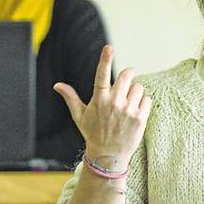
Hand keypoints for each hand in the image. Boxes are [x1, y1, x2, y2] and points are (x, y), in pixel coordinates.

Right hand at [53, 45, 151, 170]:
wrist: (108, 156)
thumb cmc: (93, 133)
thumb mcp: (80, 116)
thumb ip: (70, 97)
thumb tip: (57, 85)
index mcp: (99, 99)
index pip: (101, 75)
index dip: (105, 60)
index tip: (109, 48)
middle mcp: (113, 103)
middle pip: (127, 75)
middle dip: (128, 75)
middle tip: (126, 81)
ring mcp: (128, 110)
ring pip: (139, 87)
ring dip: (135, 92)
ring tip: (128, 104)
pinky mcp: (140, 118)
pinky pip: (147, 99)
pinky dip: (143, 103)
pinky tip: (135, 112)